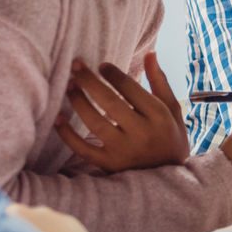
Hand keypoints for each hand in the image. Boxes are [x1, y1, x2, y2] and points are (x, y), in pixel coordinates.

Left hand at [55, 52, 189, 172]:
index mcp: (159, 115)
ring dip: (79, 102)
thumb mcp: (172, 109)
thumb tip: (150, 53)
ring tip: (69, 86)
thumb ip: (159, 81)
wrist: (169, 177)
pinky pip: (83, 149)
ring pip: (95, 122)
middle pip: (110, 102)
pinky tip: (59, 118)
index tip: (101, 65)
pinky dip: (68, 134)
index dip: (113, 74)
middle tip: (75, 65)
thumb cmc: (170, 136)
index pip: (131, 89)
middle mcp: (142, 132)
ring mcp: (124, 150)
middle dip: (90, 81)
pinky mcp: (109, 164)